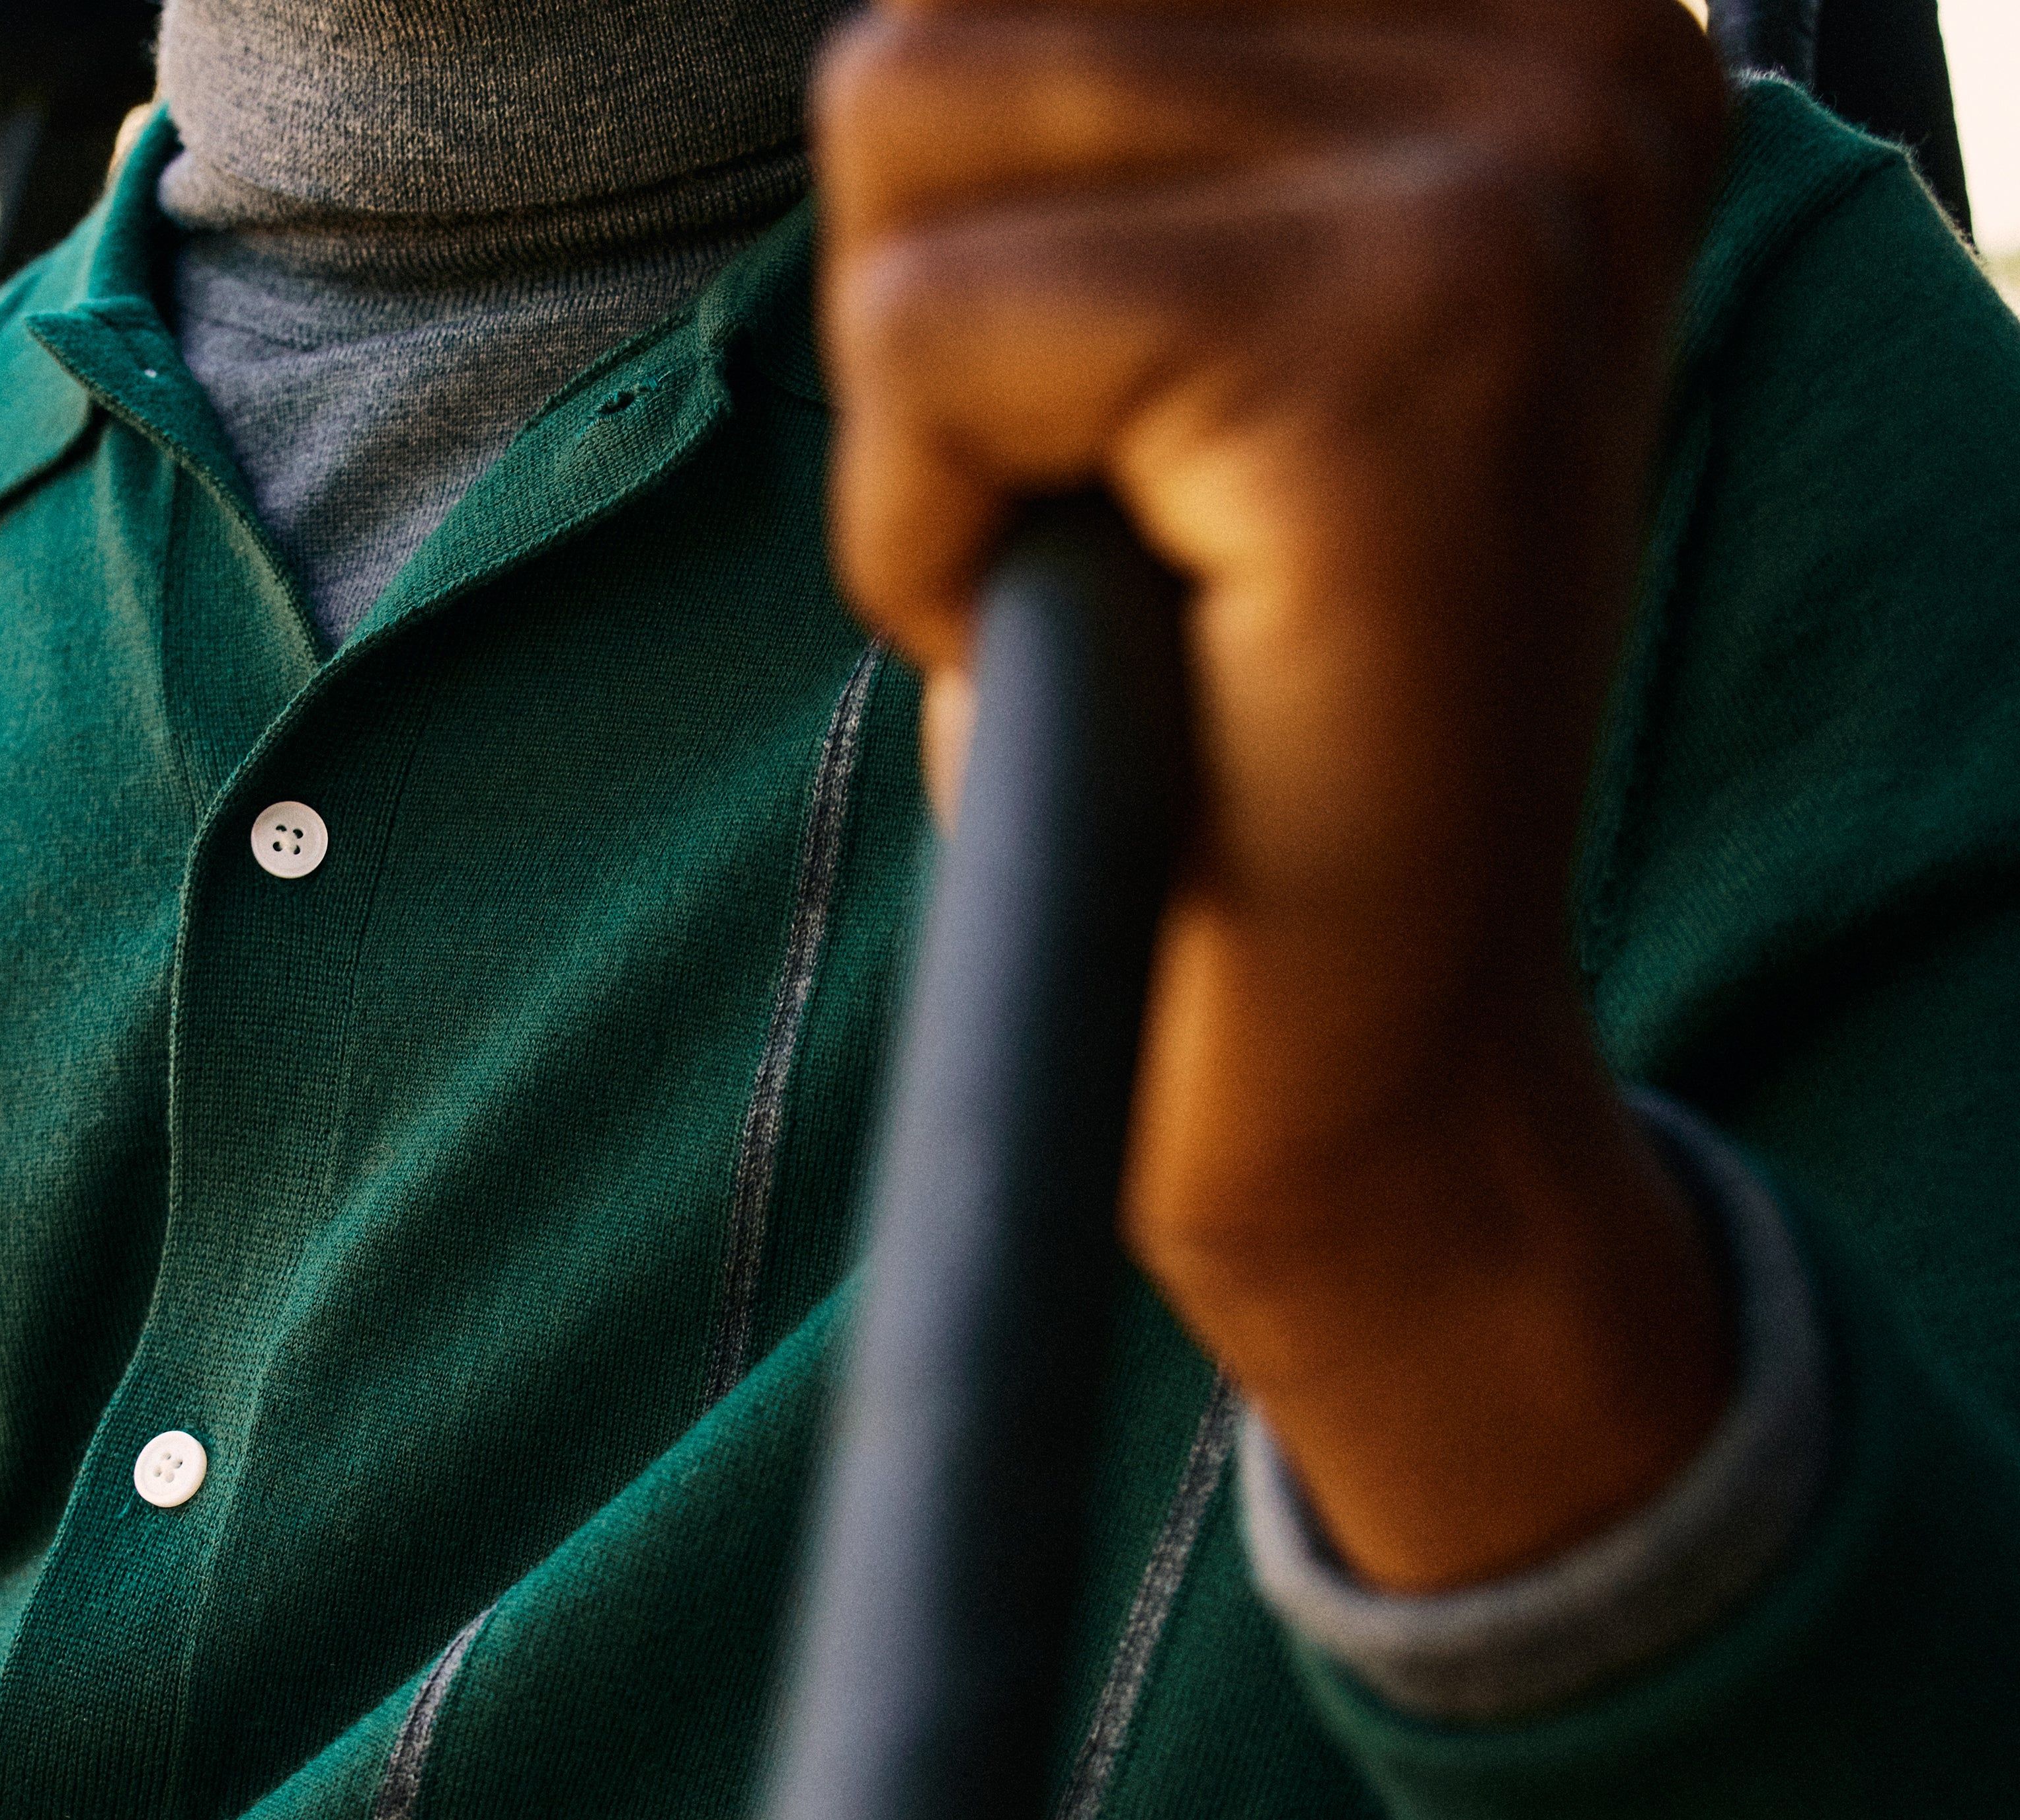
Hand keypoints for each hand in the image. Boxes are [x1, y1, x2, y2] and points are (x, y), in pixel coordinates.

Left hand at [814, 0, 1735, 1591]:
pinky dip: (910, 529)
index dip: (983, 201)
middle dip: (928, 304)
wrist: (1341, 1055)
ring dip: (921, 414)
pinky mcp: (1388, 354)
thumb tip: (929, 20)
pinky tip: (1075, 645)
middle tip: (1101, 520)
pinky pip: (923, 333)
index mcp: (1537, 29)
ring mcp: (1505, 191)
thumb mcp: (1176, 340)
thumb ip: (1126, 114)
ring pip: (911, 114)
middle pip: (958, 8)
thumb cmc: (1219, 727)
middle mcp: (1570, 56)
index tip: (1120, 406)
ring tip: (1105, 573)